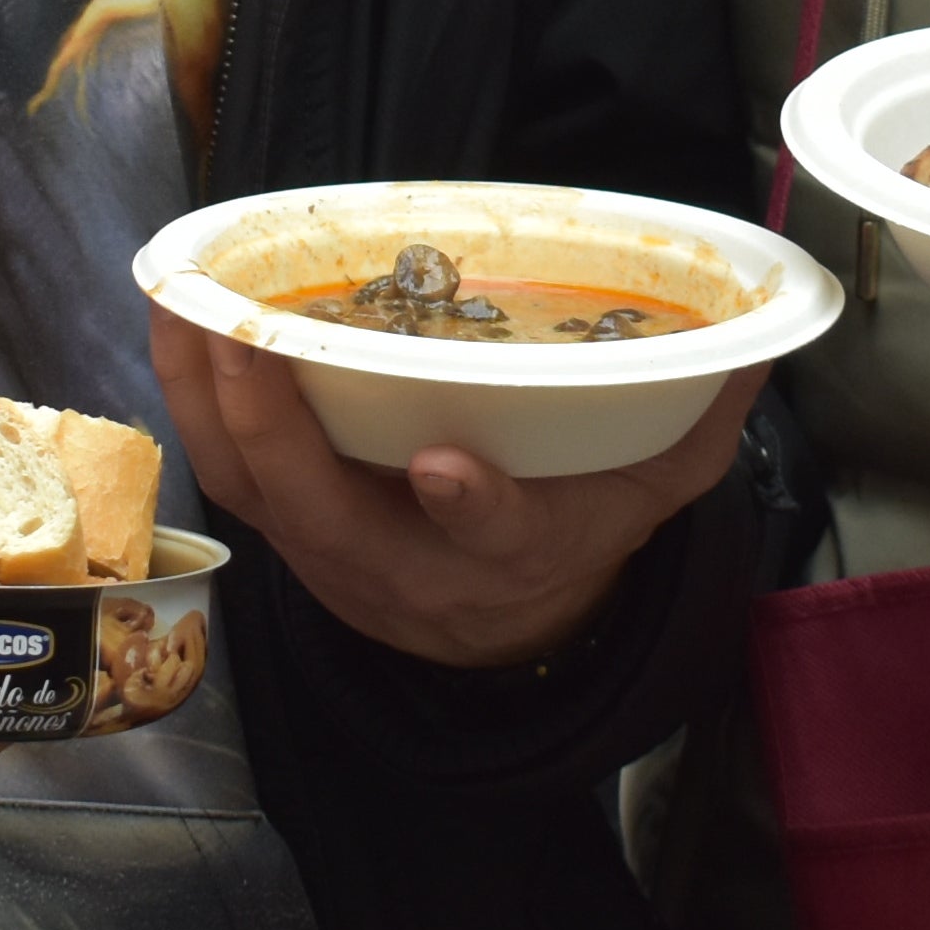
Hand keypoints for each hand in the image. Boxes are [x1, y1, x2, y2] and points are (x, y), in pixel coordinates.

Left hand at [148, 309, 753, 670]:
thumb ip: (697, 426)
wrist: (498, 633)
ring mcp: (329, 551)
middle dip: (274, 425)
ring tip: (178, 296)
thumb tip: (758, 347)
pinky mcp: (283, 527)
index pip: (491, 540)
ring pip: (251, 486)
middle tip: (242, 328)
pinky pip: (221, 470)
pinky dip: (188, 398)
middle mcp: (404, 566)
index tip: (448, 463)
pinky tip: (170, 317)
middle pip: (323, 510)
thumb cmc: (568, 536)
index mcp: (506, 557)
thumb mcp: (646, 496)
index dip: (469, 507)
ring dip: (204, 396)